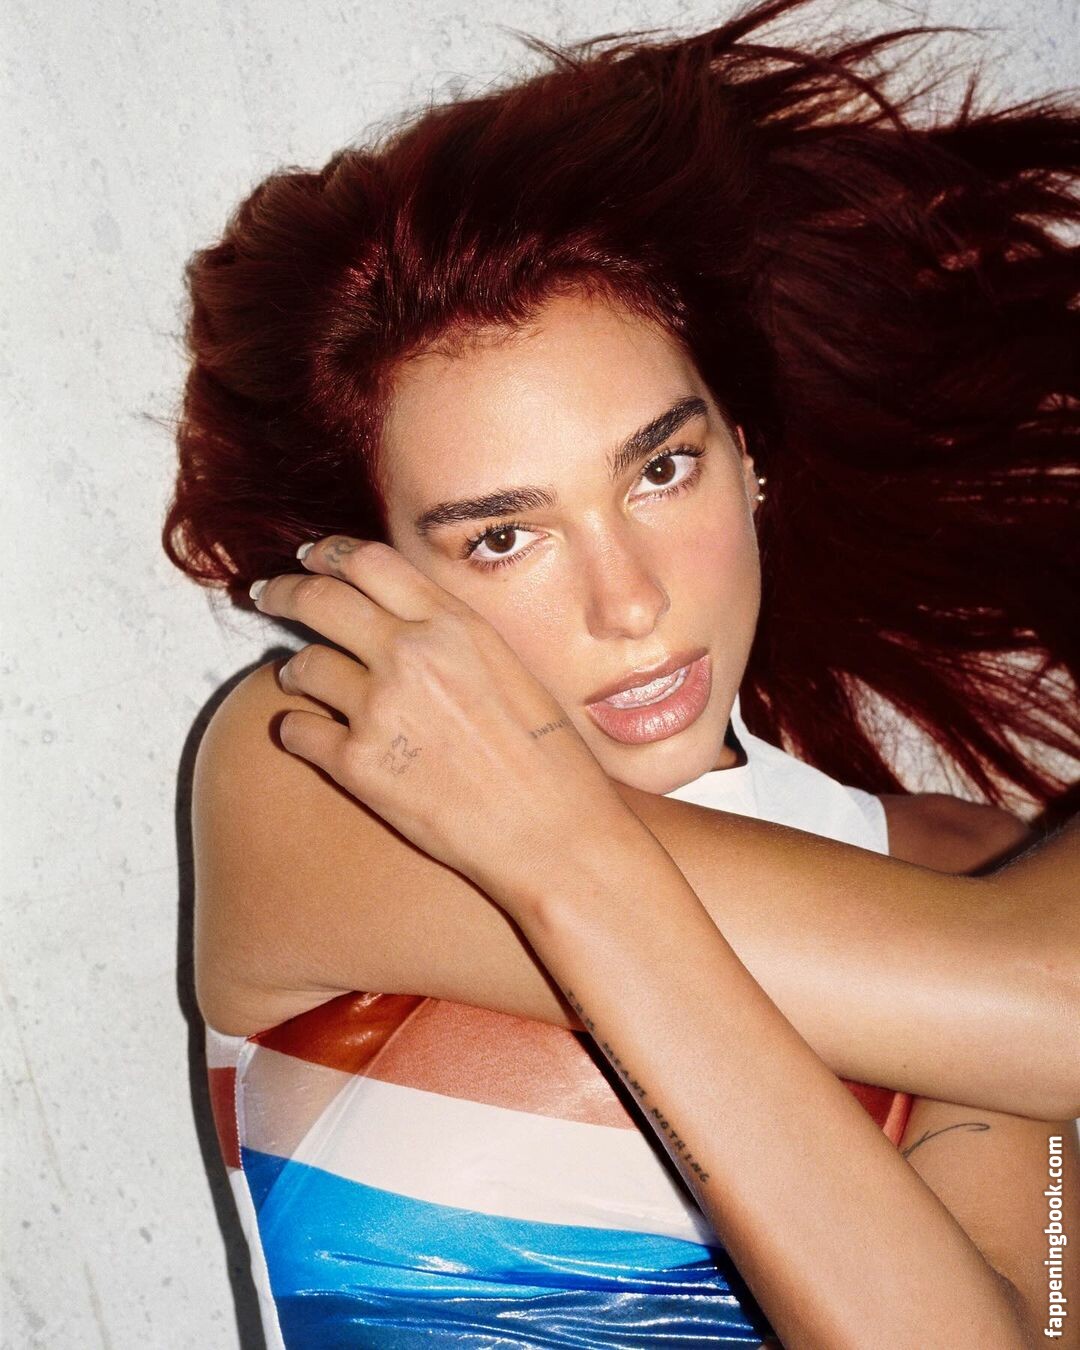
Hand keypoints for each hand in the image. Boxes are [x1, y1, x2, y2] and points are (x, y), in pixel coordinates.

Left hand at [250, 536, 633, 911]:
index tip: (310, 557)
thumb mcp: (511, 669)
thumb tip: (405, 622)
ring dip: (294, 672)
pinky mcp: (357, 765)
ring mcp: (380, 708)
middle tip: (267, 595)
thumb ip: (454, 637)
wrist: (551, 833)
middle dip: (283, 591)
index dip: (329, 553)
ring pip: (301, 666)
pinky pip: (296, 731)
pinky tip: (308, 736)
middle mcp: (411, 655)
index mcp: (454, 625)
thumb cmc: (548, 758)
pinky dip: (296, 731)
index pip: (370, 562)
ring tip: (298, 681)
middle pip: (319, 599)